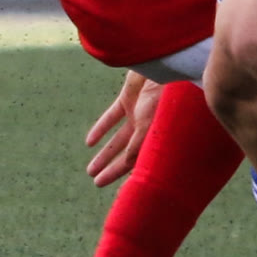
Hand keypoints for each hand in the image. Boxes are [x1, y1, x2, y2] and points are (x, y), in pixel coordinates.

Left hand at [85, 72, 162, 187]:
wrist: (165, 65)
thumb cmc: (167, 96)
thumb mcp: (152, 125)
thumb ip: (139, 145)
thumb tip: (128, 167)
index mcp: (158, 138)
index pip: (140, 163)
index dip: (127, 177)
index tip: (115, 192)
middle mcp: (148, 129)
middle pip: (126, 155)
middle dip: (111, 169)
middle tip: (97, 182)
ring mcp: (137, 113)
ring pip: (116, 139)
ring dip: (104, 154)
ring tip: (90, 170)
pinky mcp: (128, 98)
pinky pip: (111, 117)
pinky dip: (100, 129)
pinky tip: (89, 142)